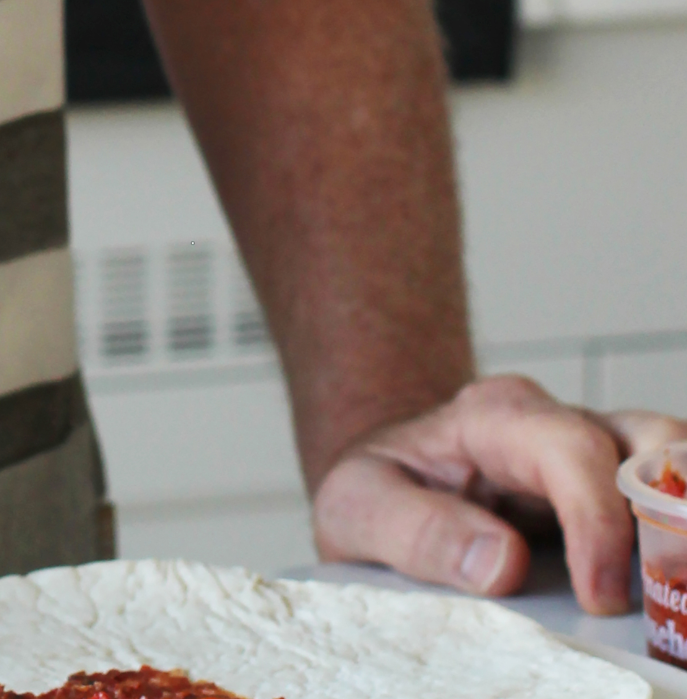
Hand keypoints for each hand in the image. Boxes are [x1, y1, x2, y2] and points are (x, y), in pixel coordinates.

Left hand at [312, 373, 686, 615]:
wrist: (392, 484)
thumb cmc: (381, 488)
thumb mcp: (359, 505)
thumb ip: (418, 530)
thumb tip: (500, 564)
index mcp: (493, 416)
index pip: (568, 449)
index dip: (597, 520)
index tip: (599, 597)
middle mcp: (558, 424)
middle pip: (651, 439)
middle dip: (679, 507)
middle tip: (675, 590)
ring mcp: (600, 455)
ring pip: (678, 462)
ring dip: (685, 523)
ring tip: (678, 594)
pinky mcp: (620, 497)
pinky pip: (674, 503)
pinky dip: (679, 539)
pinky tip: (673, 591)